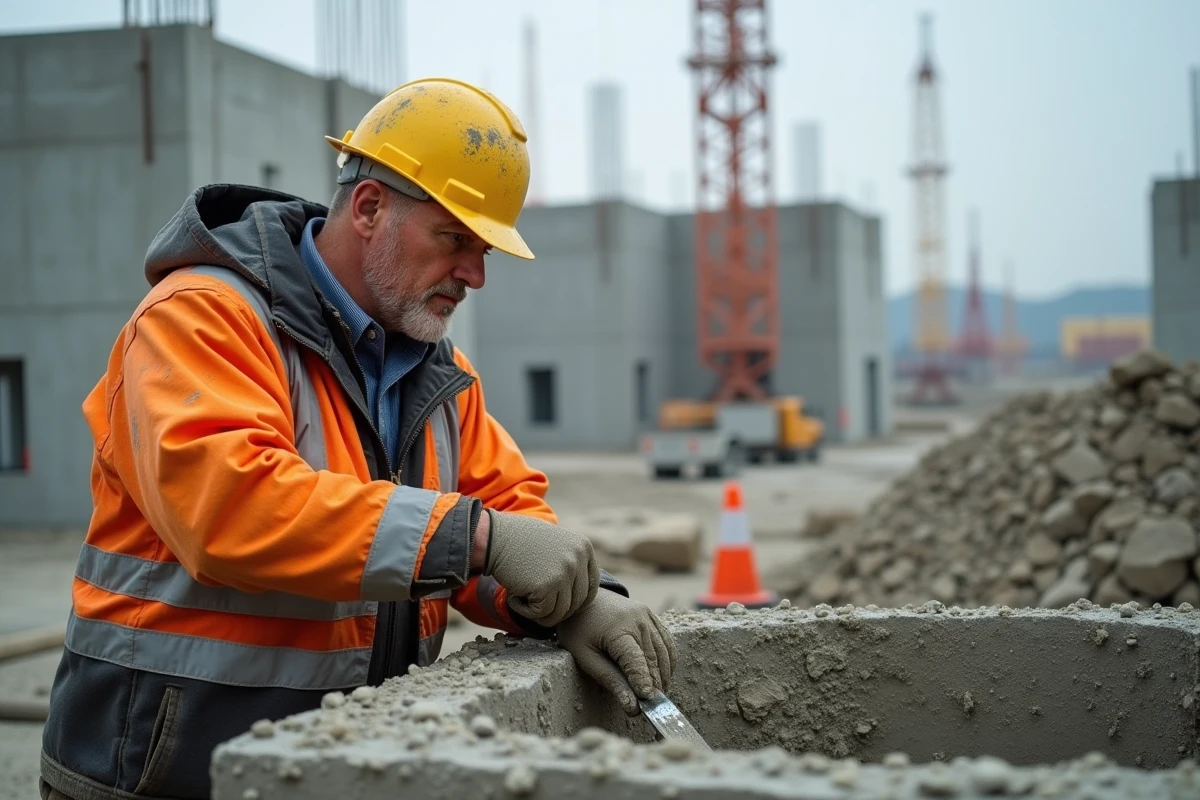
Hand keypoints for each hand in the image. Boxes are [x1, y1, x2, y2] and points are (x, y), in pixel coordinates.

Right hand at [483, 509, 599, 627]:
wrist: (494, 538)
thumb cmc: (521, 544)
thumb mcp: (557, 546)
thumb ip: (573, 565)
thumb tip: (583, 599)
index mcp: (584, 548)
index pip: (590, 590)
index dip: (573, 603)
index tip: (554, 603)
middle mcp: (578, 559)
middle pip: (577, 604)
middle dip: (555, 609)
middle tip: (533, 601)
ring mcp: (564, 572)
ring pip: (560, 613)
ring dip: (540, 612)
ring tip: (523, 597)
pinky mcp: (547, 586)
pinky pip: (542, 614)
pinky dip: (525, 611)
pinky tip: (514, 596)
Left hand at [556, 590, 677, 715]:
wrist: (582, 600)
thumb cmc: (579, 630)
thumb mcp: (586, 658)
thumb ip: (610, 680)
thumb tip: (632, 706)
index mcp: (617, 630)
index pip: (636, 661)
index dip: (643, 682)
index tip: (648, 702)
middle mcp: (637, 620)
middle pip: (653, 660)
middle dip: (655, 685)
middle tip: (653, 707)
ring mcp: (647, 615)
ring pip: (664, 652)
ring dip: (663, 676)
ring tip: (657, 694)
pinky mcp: (651, 615)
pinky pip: (667, 642)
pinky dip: (668, 661)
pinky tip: (662, 676)